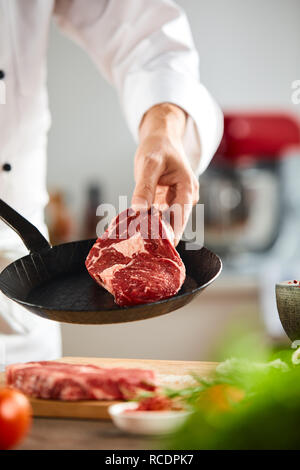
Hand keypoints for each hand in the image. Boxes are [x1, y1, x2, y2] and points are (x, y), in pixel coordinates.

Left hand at [131, 103, 198, 244]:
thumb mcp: (149, 164)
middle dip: (160, 235)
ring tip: (137, 242)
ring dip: (153, 230)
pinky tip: (136, 229)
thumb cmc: (158, 148)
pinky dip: (148, 222)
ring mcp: (176, 202)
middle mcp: (186, 198)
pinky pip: (158, 216)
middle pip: (174, 223)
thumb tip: (139, 210)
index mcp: (188, 189)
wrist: (161, 139)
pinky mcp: (166, 203)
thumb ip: (144, 187)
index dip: (172, 235)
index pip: (181, 218)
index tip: (162, 250)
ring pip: (166, 222)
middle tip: (143, 250)